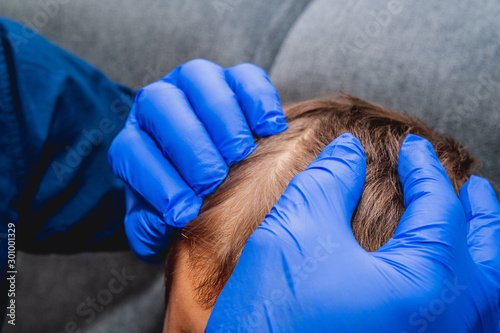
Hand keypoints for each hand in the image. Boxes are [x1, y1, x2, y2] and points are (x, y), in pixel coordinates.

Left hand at [108, 59, 286, 260]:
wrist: (218, 177)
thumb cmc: (188, 199)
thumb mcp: (162, 223)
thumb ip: (149, 228)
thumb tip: (160, 219)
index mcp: (135, 140)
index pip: (131, 150)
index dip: (156, 182)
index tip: (184, 213)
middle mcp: (159, 104)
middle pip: (161, 105)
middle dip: (188, 145)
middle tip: (212, 180)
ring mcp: (195, 84)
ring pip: (200, 79)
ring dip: (221, 117)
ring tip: (241, 152)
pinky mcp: (233, 78)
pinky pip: (246, 76)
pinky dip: (259, 99)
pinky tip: (270, 129)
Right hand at [206, 133, 499, 331]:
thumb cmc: (272, 314)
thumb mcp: (297, 229)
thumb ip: (331, 180)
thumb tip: (348, 151)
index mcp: (426, 287)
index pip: (441, 211)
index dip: (426, 169)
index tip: (412, 146)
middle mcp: (445, 325)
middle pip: (487, 259)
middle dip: (481, 214)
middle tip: (471, 186)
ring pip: (486, 298)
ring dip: (484, 253)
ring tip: (475, 225)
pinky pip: (464, 321)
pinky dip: (469, 292)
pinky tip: (448, 278)